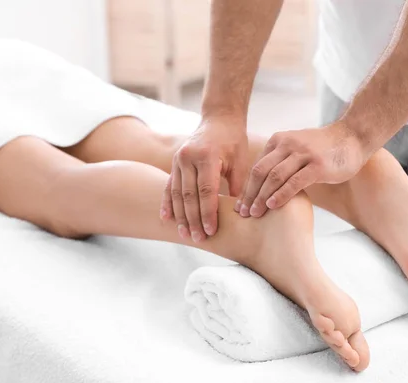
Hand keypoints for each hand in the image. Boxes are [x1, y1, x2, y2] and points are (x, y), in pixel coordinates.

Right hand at [160, 115, 247, 241]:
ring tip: (185, 234)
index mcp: (207, 157)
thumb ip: (238, 186)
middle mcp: (189, 158)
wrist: (219, 119)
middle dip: (194, 219)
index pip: (206, 191)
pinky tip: (166, 218)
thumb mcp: (240, 161)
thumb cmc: (234, 141)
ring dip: (181, 216)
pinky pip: (169, 186)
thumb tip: (240, 214)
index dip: (208, 213)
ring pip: (178, 193)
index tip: (211, 231)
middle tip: (199, 239)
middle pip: (189, 195)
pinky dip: (168, 203)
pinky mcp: (174, 163)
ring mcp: (179, 160)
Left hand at [235, 122, 366, 217]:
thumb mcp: (297, 148)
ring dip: (261, 197)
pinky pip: (294, 182)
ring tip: (254, 213)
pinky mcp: (317, 165)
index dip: (246, 188)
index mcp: (279, 141)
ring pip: (274, 177)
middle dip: (249, 194)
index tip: (239, 206)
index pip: (256, 167)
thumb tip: (262, 183)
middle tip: (242, 213)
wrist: (353, 137)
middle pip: (260, 172)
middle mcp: (288, 145)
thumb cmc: (323, 148)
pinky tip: (272, 206)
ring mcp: (303, 154)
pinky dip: (281, 195)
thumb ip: (280, 160)